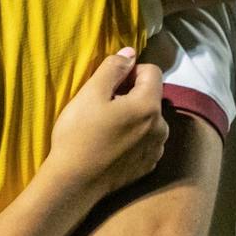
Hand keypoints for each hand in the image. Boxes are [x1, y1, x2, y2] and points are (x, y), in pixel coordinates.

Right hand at [47, 48, 168, 200]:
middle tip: (103, 106)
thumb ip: (114, 68)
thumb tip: (131, 53)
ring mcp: (156, 150)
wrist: (74, 183)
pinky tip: (111, 145)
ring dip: (133, 116)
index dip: (130, 71)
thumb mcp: (91, 93)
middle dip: (131, 95)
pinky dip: (133, 137)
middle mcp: (161, 127)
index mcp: (149, 106)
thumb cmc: (79, 134)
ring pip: (149, 119)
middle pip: (151, 96)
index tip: (109, 85)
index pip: (152, 72)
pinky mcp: (148, 167)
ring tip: (106, 127)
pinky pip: (146, 141)